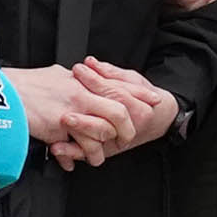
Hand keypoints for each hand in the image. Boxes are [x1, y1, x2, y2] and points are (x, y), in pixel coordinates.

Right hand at [4, 61, 128, 166]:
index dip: (138, 93)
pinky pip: (80, 144)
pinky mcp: (61, 125)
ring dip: (102, 147)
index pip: (116, 84)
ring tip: (97, 157)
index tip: (153, 100)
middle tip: (128, 137)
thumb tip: (77, 77)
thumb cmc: (21, 87)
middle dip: (128, 126)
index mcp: (79, 80)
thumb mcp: (52, 77)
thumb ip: (69, 81)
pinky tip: (72, 162)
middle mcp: (79, 92)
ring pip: (103, 129)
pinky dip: (78, 156)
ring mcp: (72, 108)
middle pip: (118, 108)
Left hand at [70, 58, 184, 153]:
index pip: (116, 94)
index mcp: (141, 110)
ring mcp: (116, 142)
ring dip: (79, 130)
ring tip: (63, 118)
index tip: (80, 69)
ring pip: (97, 138)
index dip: (96, 80)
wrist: (159, 121)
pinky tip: (57, 146)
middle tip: (67, 90)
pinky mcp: (104, 151)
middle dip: (86, 104)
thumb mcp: (134, 81)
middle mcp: (130, 129)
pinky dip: (71, 152)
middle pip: (107, 117)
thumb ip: (111, 73)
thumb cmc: (145, 99)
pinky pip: (85, 154)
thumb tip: (90, 63)